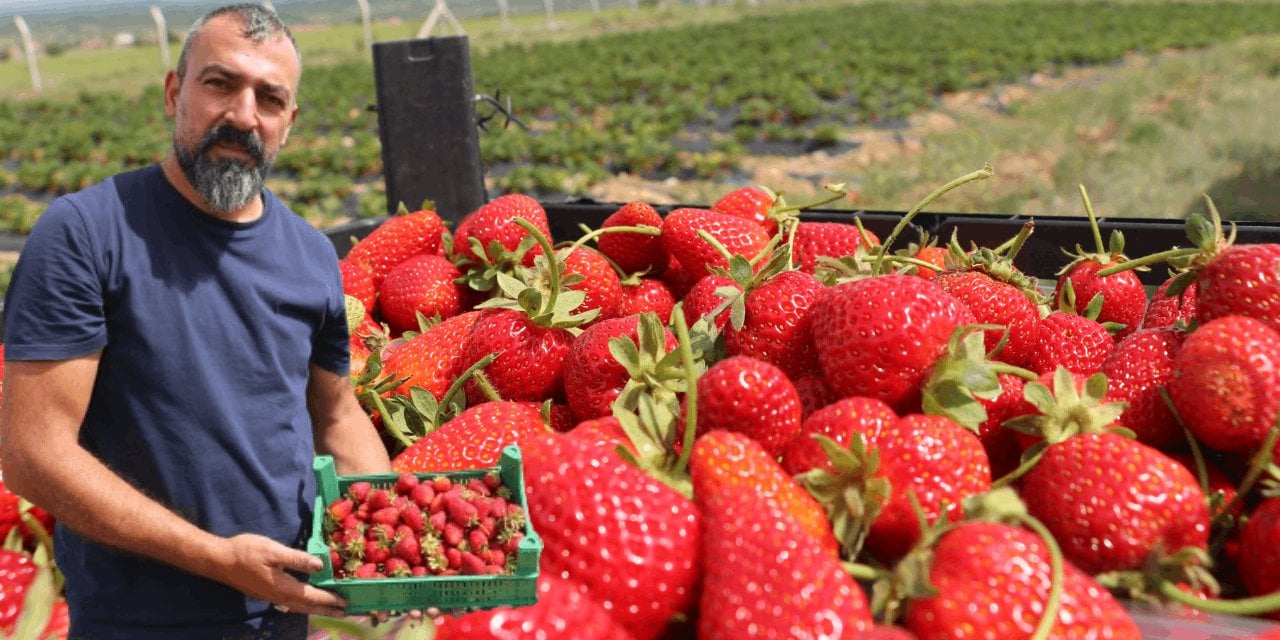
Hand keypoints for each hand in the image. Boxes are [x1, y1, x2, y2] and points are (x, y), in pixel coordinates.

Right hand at [214, 533, 347, 616]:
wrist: (219, 560)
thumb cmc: (246, 552)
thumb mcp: (273, 551)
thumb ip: (297, 559)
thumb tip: (320, 566)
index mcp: (283, 587)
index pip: (312, 596)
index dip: (329, 599)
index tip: (345, 602)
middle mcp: (279, 597)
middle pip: (307, 606)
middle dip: (326, 609)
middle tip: (345, 612)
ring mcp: (271, 597)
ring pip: (299, 606)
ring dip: (316, 608)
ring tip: (330, 609)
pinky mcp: (266, 593)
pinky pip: (291, 603)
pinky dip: (303, 604)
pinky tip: (306, 601)